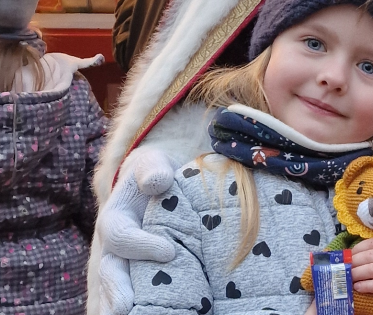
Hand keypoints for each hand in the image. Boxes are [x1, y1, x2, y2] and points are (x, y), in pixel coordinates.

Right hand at [93, 148, 177, 314]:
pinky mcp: (131, 277)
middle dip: (117, 291)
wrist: (155, 186)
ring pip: (111, 291)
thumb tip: (157, 181)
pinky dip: (123, 309)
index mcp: (114, 219)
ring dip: (114, 306)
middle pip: (109, 272)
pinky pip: (122, 297)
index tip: (170, 252)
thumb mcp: (154, 165)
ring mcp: (119, 265)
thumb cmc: (156, 174)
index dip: (142, 246)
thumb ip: (153, 170)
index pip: (122, 237)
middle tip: (126, 309)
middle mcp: (111, 248)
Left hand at [351, 237, 372, 306]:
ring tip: (348, 278)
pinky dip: (366, 286)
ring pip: (372, 269)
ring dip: (356, 274)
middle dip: (353, 262)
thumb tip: (358, 253)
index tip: (347, 255)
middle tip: (343, 268)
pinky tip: (358, 288)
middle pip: (370, 256)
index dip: (357, 248)